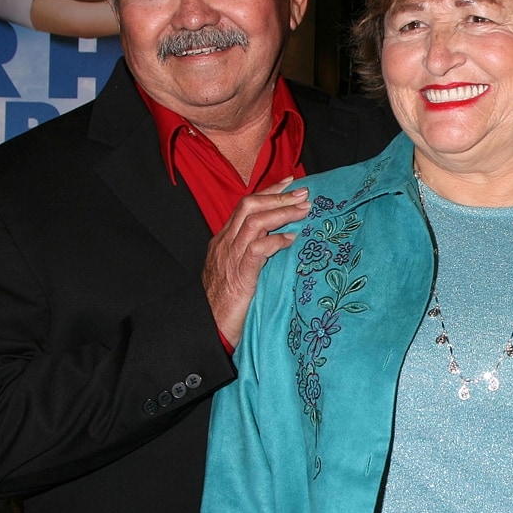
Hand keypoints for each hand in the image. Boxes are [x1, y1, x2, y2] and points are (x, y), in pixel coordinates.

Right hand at [203, 180, 309, 346]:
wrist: (207, 330)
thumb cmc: (226, 304)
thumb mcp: (239, 271)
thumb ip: (253, 254)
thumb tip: (280, 241)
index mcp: (224, 241)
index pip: (245, 207)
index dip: (268, 192)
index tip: (289, 182)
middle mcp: (225, 245)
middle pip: (249, 206)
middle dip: (278, 196)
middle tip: (304, 193)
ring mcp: (230, 259)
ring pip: (254, 222)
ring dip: (282, 212)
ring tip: (304, 211)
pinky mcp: (239, 277)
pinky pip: (257, 250)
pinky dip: (276, 241)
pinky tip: (291, 239)